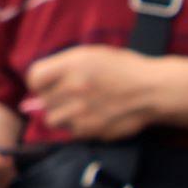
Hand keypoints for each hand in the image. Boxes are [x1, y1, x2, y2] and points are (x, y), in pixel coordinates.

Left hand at [24, 46, 164, 141]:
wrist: (153, 90)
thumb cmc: (122, 68)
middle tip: (69, 96)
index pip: (34, 77)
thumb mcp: (90, 56)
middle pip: (42, 100)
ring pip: (52, 119)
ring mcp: (82, 111)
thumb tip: (34, 90)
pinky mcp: (93, 130)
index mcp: (71, 65)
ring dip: (61, 115)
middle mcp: (73, 88)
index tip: (48, 84)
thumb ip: (60, 69)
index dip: (39, 82)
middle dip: (52, 98)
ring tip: (77, 108)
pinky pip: (71, 132)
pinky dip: (76, 127)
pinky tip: (91, 117)